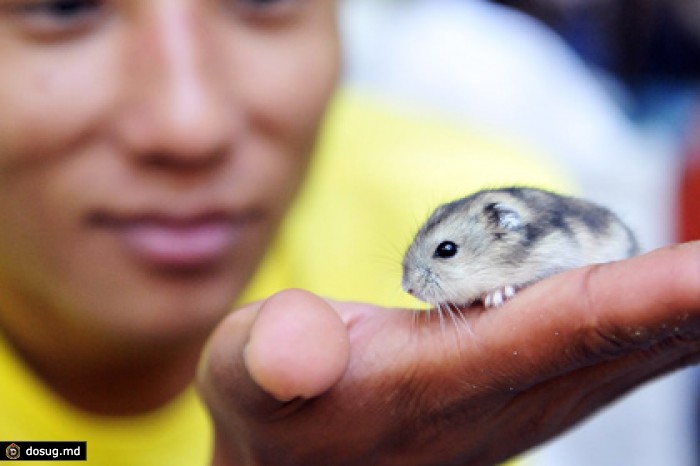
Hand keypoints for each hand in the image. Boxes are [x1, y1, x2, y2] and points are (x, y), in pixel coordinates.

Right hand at [197, 241, 699, 465]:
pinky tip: (690, 305)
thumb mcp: (247, 370)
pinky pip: (611, 354)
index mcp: (431, 382)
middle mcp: (496, 397)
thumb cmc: (273, 405)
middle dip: (696, 301)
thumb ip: (274, 354)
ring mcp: (519, 399)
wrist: (294, 458)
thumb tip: (303, 348)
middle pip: (622, 341)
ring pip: (629, 353)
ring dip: (691, 316)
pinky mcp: (522, 389)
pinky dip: (663, 325)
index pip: (555, 330)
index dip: (641, 301)